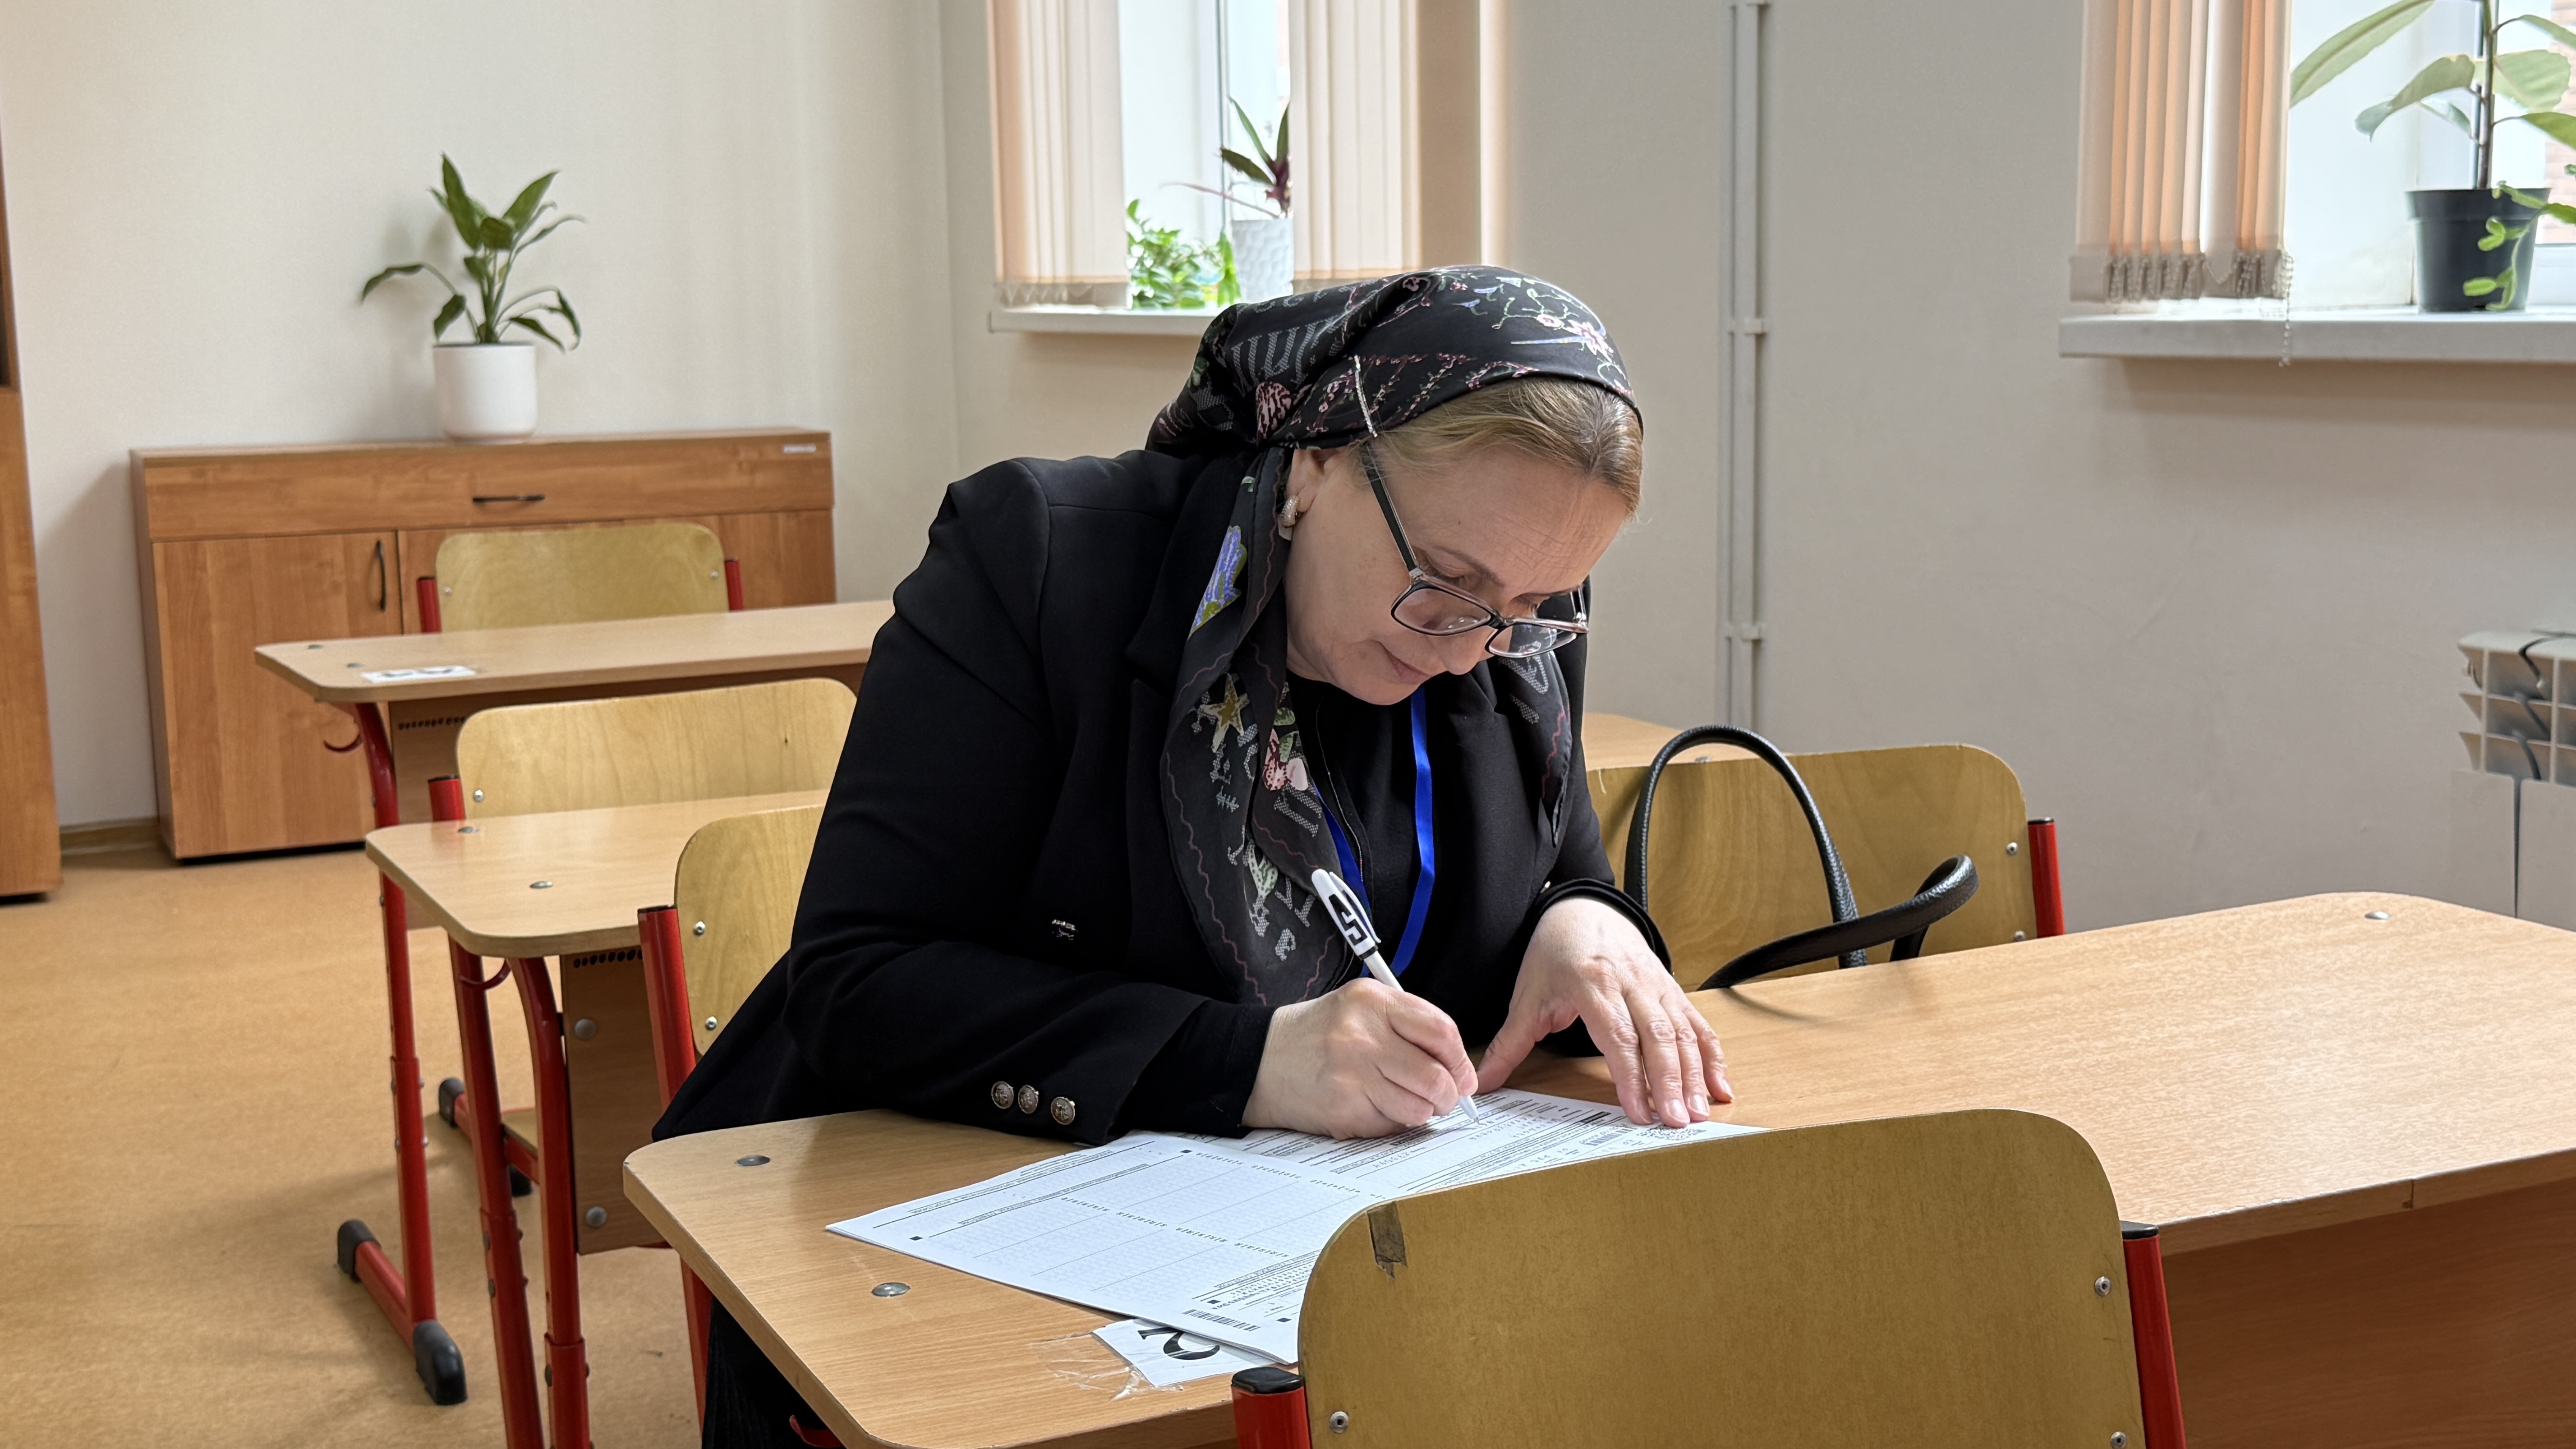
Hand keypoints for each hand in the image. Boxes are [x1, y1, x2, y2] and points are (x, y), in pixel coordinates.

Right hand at [1244, 978, 1478, 1137]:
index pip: (1441, 1031)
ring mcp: (1352, 1075)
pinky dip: (1392, 1123)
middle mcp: (1362, 1035)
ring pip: (1418, 1107)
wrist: (1258, 1060)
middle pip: (1435, 1076)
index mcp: (1372, 1002)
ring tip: (1405, 1102)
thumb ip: (1408, 1025)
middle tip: (1444, 1098)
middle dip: (1448, 1095)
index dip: (1460, 1060)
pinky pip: (1391, 1125)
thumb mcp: (1359, 1007)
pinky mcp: (1343, 1109)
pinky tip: (1374, 1107)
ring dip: (1422, 1112)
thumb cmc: (1315, 1034)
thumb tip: (1457, 1067)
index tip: (1463, 1075)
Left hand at [1477, 896, 1731, 1126]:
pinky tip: (1720, 1087)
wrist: (1582, 909)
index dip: (1631, 1077)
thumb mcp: (1527, 996)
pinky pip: (1698, 1025)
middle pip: (1658, 1037)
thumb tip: (1482, 1085)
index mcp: (1593, 984)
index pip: (1618, 1036)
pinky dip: (1713, 1056)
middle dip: (1671, 1083)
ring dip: (1695, 1075)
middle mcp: (1632, 983)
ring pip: (1683, 1033)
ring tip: (1698, 1113)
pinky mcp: (1673, 990)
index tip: (1639, 1112)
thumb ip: (1508, 1044)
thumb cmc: (1554, 953)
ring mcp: (1657, 985)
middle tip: (1677, 1122)